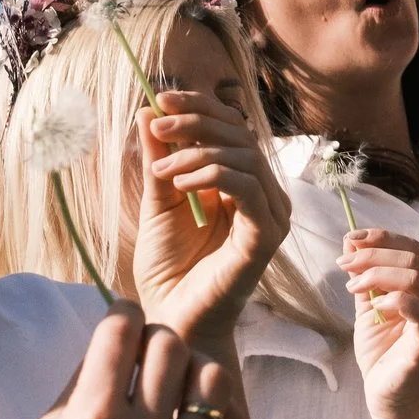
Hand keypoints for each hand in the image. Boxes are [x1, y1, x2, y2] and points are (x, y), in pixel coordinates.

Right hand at [0, 303, 245, 418]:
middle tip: (145, 351)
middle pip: (169, 344)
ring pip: (210, 375)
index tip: (123, 315)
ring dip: (190, 368)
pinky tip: (195, 410)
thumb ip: (83, 383)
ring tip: (173, 381)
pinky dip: (214, 406)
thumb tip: (115, 336)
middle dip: (154, 337)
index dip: (121, 313)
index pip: (120, 331)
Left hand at [134, 92, 291, 354]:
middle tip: (159, 124)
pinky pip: (247, 188)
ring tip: (162, 168)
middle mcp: (264, 194)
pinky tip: (181, 182)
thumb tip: (148, 111)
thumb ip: (160, 160)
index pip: (231, 129)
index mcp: (243, 183)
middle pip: (241, 136)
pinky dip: (214, 175)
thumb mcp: (158, 203)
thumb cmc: (169, 269)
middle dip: (197, 122)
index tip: (162, 98)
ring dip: (199, 152)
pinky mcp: (266, 235)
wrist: (171, 320)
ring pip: (245, 158)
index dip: (200, 107)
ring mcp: (270, 214)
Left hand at [338, 228, 418, 418]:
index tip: (352, 238)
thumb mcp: (369, 305)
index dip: (384, 238)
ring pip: (416, 278)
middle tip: (345, 264)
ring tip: (353, 287)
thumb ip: (365, 275)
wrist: (387, 396)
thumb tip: (351, 241)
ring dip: (378, 275)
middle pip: (415, 259)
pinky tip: (375, 307)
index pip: (416, 248)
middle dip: (374, 255)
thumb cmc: (383, 352)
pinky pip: (418, 308)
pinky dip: (393, 300)